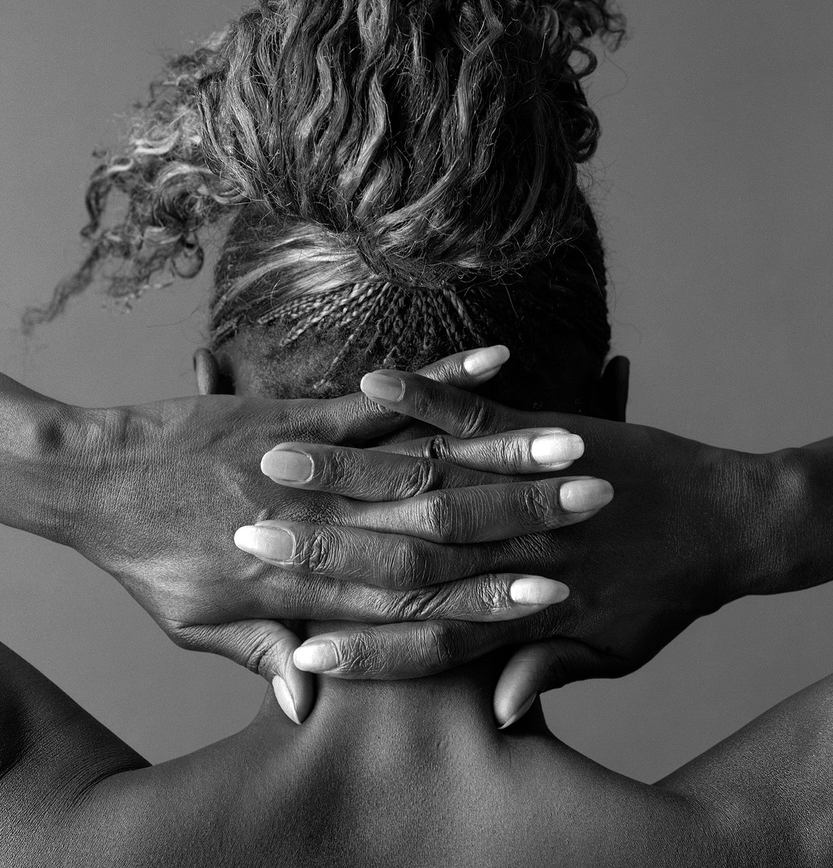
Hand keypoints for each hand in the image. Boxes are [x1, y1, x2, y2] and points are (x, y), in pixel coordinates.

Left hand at [44, 346, 593, 721]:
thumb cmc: (147, 558)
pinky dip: (444, 380)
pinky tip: (498, 356)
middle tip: (593, 508)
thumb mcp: (198, 627)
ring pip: (426, 460)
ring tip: (571, 439)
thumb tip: (309, 699)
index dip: (490, 597)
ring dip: (502, 449)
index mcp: (308, 588)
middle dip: (522, 516)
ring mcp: (319, 461)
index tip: (554, 594)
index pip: (419, 598)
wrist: (94, 479)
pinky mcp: (304, 411)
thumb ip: (263, 654)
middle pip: (443, 527)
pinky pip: (386, 398)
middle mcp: (330, 525)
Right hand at [276, 363, 778, 726]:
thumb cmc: (667, 592)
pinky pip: (470, 414)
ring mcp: (520, 485)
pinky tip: (372, 381)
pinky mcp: (538, 430)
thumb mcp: (613, 653)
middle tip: (245, 539)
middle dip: (317, 548)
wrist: (733, 521)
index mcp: (522, 613)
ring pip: (422, 480)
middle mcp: (508, 550)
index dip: (359, 652)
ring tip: (279, 458)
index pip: (421, 640)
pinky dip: (424, 395)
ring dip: (346, 469)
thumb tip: (498, 713)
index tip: (301, 661)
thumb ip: (545, 676)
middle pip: (396, 554)